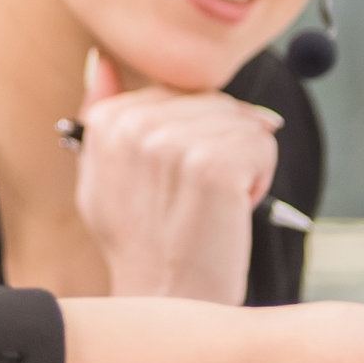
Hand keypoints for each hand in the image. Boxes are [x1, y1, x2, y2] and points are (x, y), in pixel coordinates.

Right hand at [71, 49, 281, 305]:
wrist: (165, 301)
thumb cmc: (141, 245)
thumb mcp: (102, 178)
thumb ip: (101, 115)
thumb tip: (101, 61)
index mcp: (106, 121)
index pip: (180, 92)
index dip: (193, 135)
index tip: (177, 179)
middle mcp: (135, 124)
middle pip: (215, 102)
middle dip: (220, 146)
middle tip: (194, 199)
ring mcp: (175, 142)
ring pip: (242, 122)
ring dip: (241, 165)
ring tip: (208, 207)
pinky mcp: (215, 164)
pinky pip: (262, 145)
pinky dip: (258, 182)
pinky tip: (228, 214)